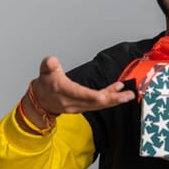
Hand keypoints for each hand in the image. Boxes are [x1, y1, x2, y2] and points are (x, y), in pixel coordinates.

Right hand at [19, 56, 134, 131]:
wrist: (40, 100)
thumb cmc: (45, 84)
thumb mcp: (45, 71)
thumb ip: (49, 65)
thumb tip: (52, 61)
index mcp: (64, 91)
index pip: (81, 95)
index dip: (94, 96)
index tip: (105, 94)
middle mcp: (73, 102)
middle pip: (95, 103)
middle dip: (113, 100)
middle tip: (128, 96)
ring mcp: (79, 106)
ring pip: (99, 105)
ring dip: (114, 99)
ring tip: (128, 95)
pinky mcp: (83, 106)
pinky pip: (98, 104)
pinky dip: (109, 97)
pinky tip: (118, 91)